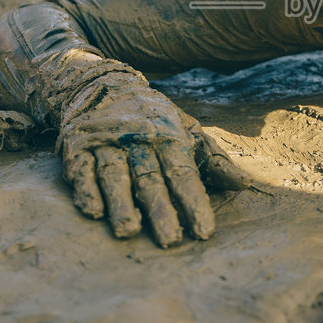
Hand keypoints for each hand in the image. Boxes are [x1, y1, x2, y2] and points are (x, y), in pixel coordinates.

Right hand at [56, 74, 250, 246]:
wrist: (104, 81)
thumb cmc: (153, 119)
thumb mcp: (187, 131)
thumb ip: (214, 160)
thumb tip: (244, 185)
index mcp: (169, 136)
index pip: (184, 173)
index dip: (194, 203)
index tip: (204, 232)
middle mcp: (137, 138)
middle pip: (149, 178)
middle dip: (160, 209)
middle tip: (170, 241)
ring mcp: (106, 141)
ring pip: (115, 174)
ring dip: (120, 203)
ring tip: (128, 230)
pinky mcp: (78, 144)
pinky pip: (81, 168)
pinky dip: (85, 189)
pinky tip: (93, 211)